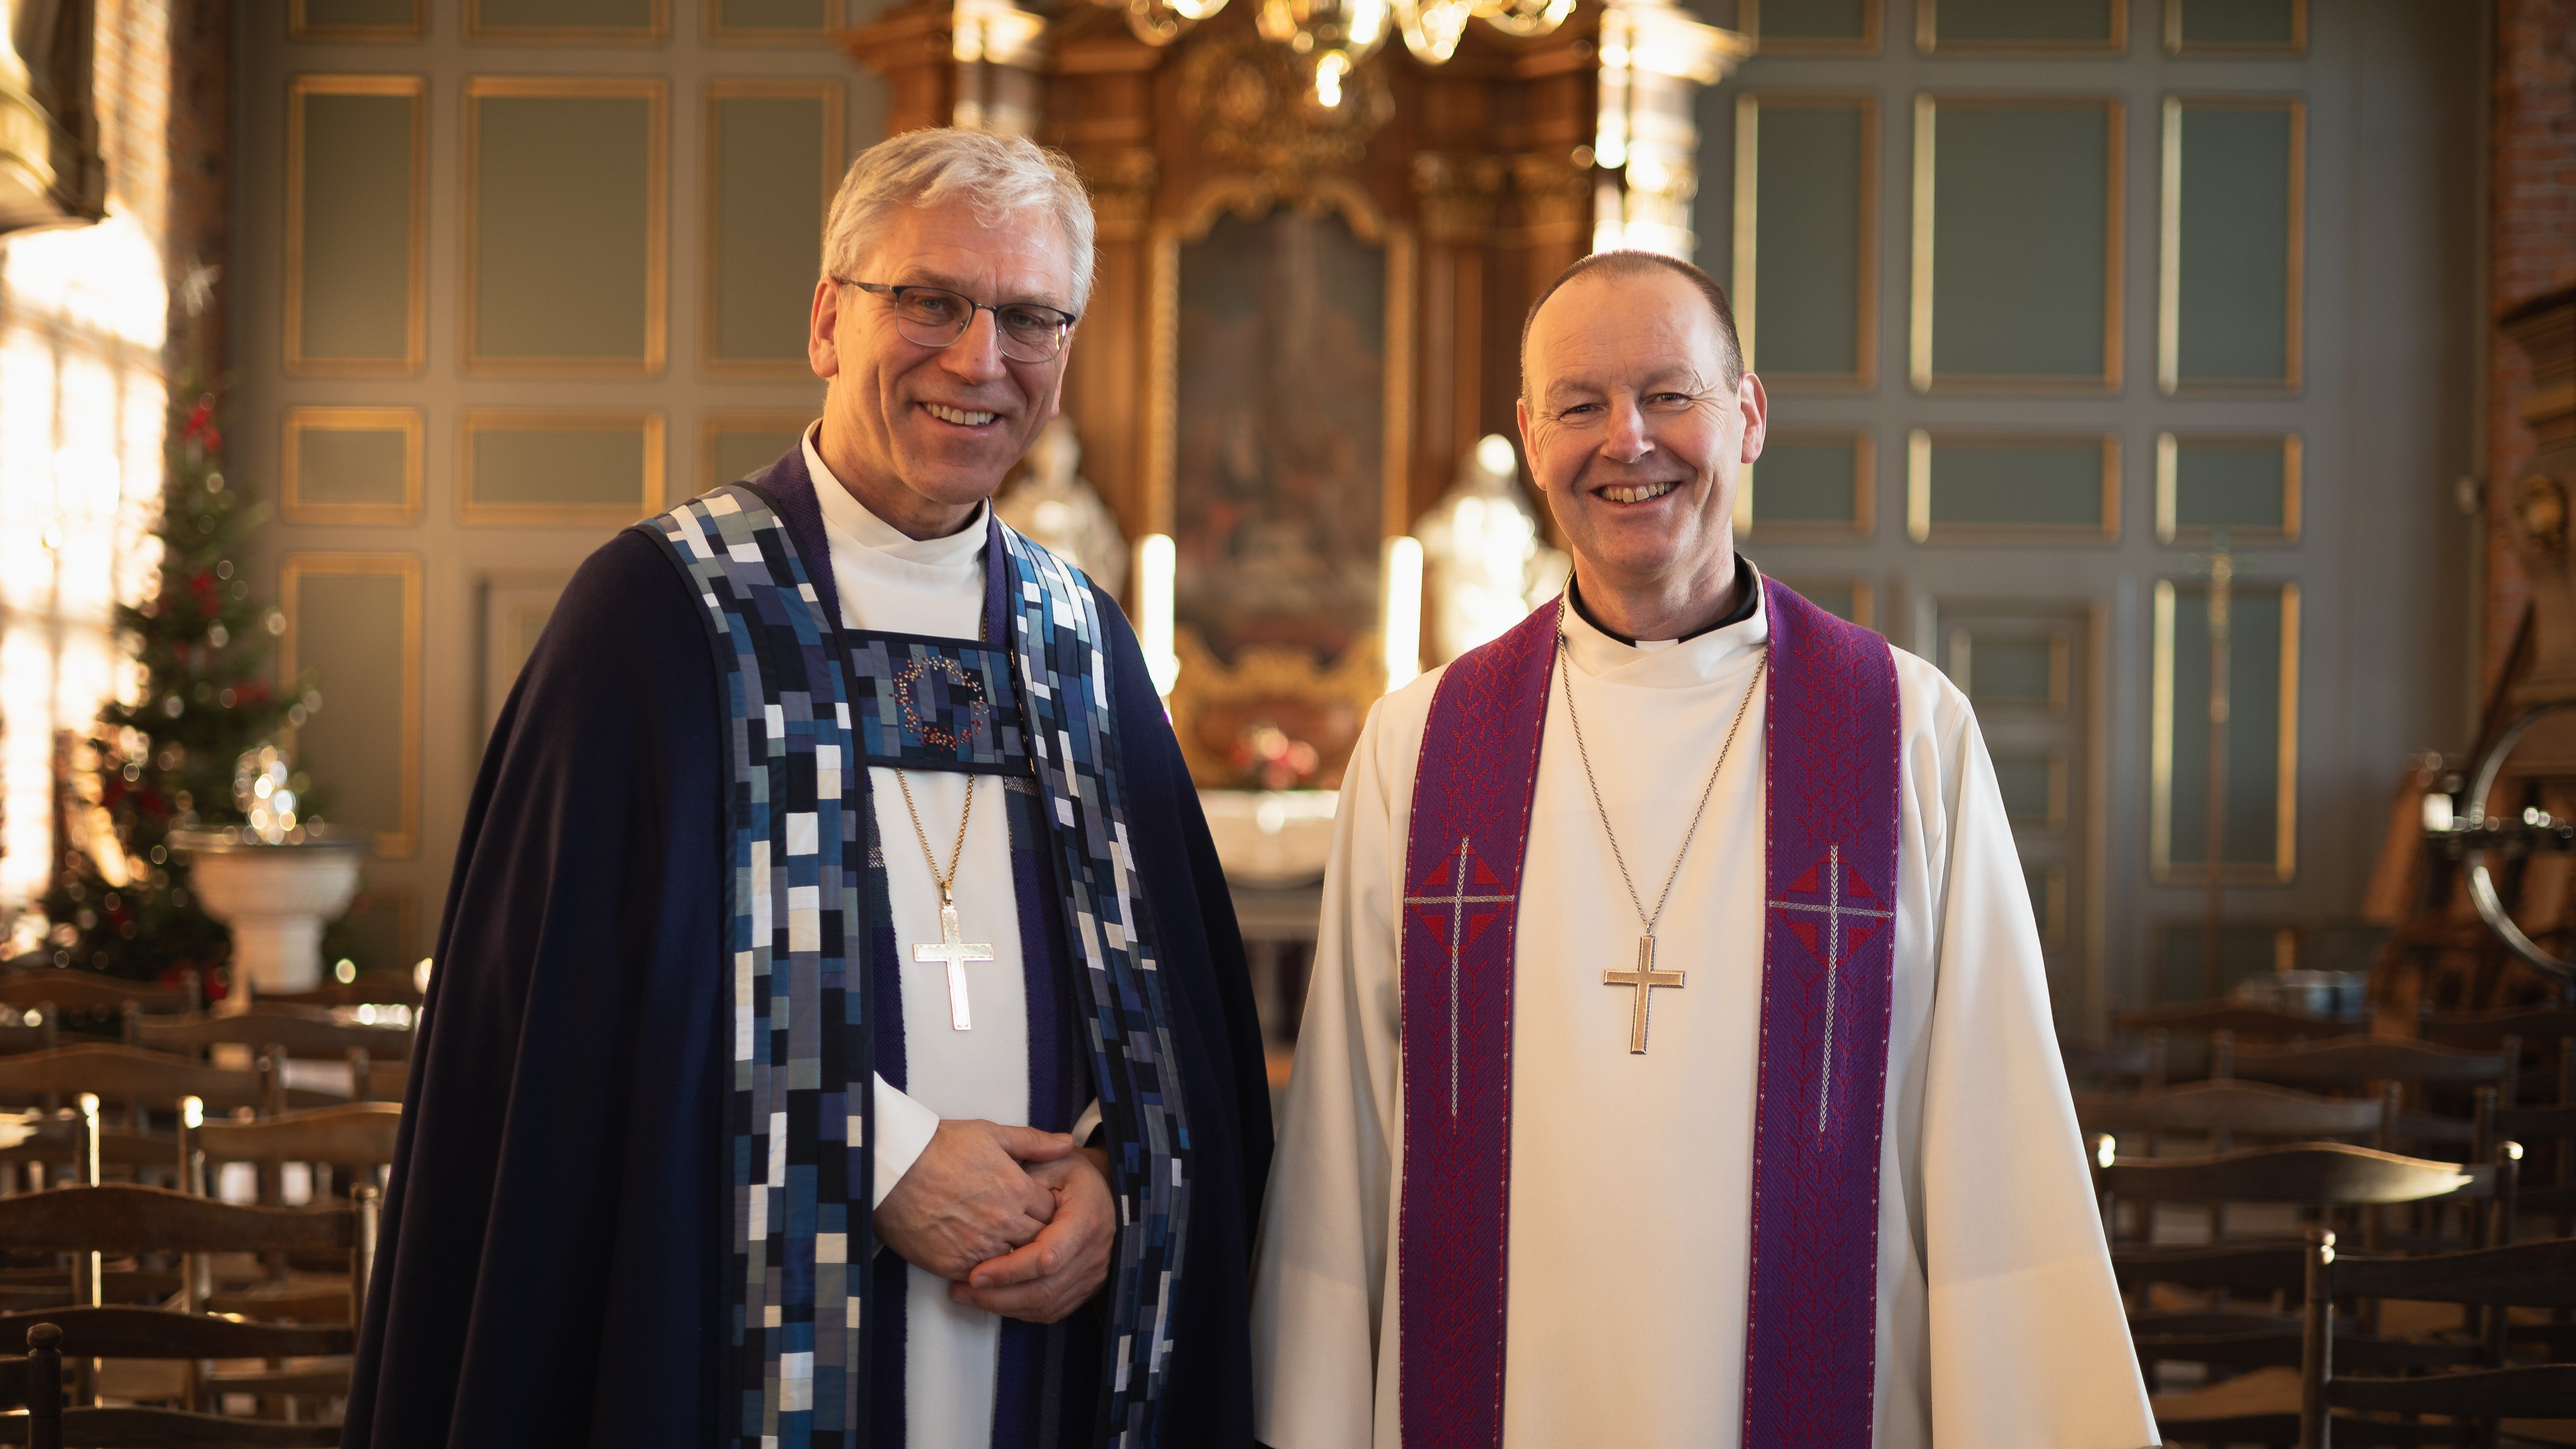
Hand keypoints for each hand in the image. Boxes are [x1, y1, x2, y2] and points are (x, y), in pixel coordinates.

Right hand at [875, 1120, 1074, 1280]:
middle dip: (1038, 1238)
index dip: (1048, 1211)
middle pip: (1039, 1242)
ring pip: (1014, 1264)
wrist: (893, 1167)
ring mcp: (980, 1247)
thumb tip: (1068, 1144)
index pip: (1053, 1213)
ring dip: (1013, 1258)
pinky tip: (981, 1261)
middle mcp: (1004, 1222)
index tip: (1039, 1210)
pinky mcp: (953, 1265)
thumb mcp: (991, 1133)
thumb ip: (1034, 1142)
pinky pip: (983, 1278)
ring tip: (1004, 1247)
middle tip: (1026, 1233)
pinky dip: (986, 1273)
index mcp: (1018, 1189)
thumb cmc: (941, 1146)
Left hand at [949, 1146, 1114, 1323]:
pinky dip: (1019, 1310)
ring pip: (1044, 1306)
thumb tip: (990, 1202)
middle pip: (1042, 1290)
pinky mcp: (1086, 1288)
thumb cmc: (1071, 1174)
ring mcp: (1092, 1275)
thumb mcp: (1051, 1163)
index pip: (1046, 1257)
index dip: (1009, 1270)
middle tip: (960, 1290)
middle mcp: (1093, 1253)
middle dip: (997, 1295)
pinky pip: (1051, 1310)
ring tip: (967, 1296)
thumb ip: (1025, 1183)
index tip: (974, 1273)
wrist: (1105, 1190)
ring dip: (1003, 1306)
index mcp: (1085, 1219)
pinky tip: (993, 1300)